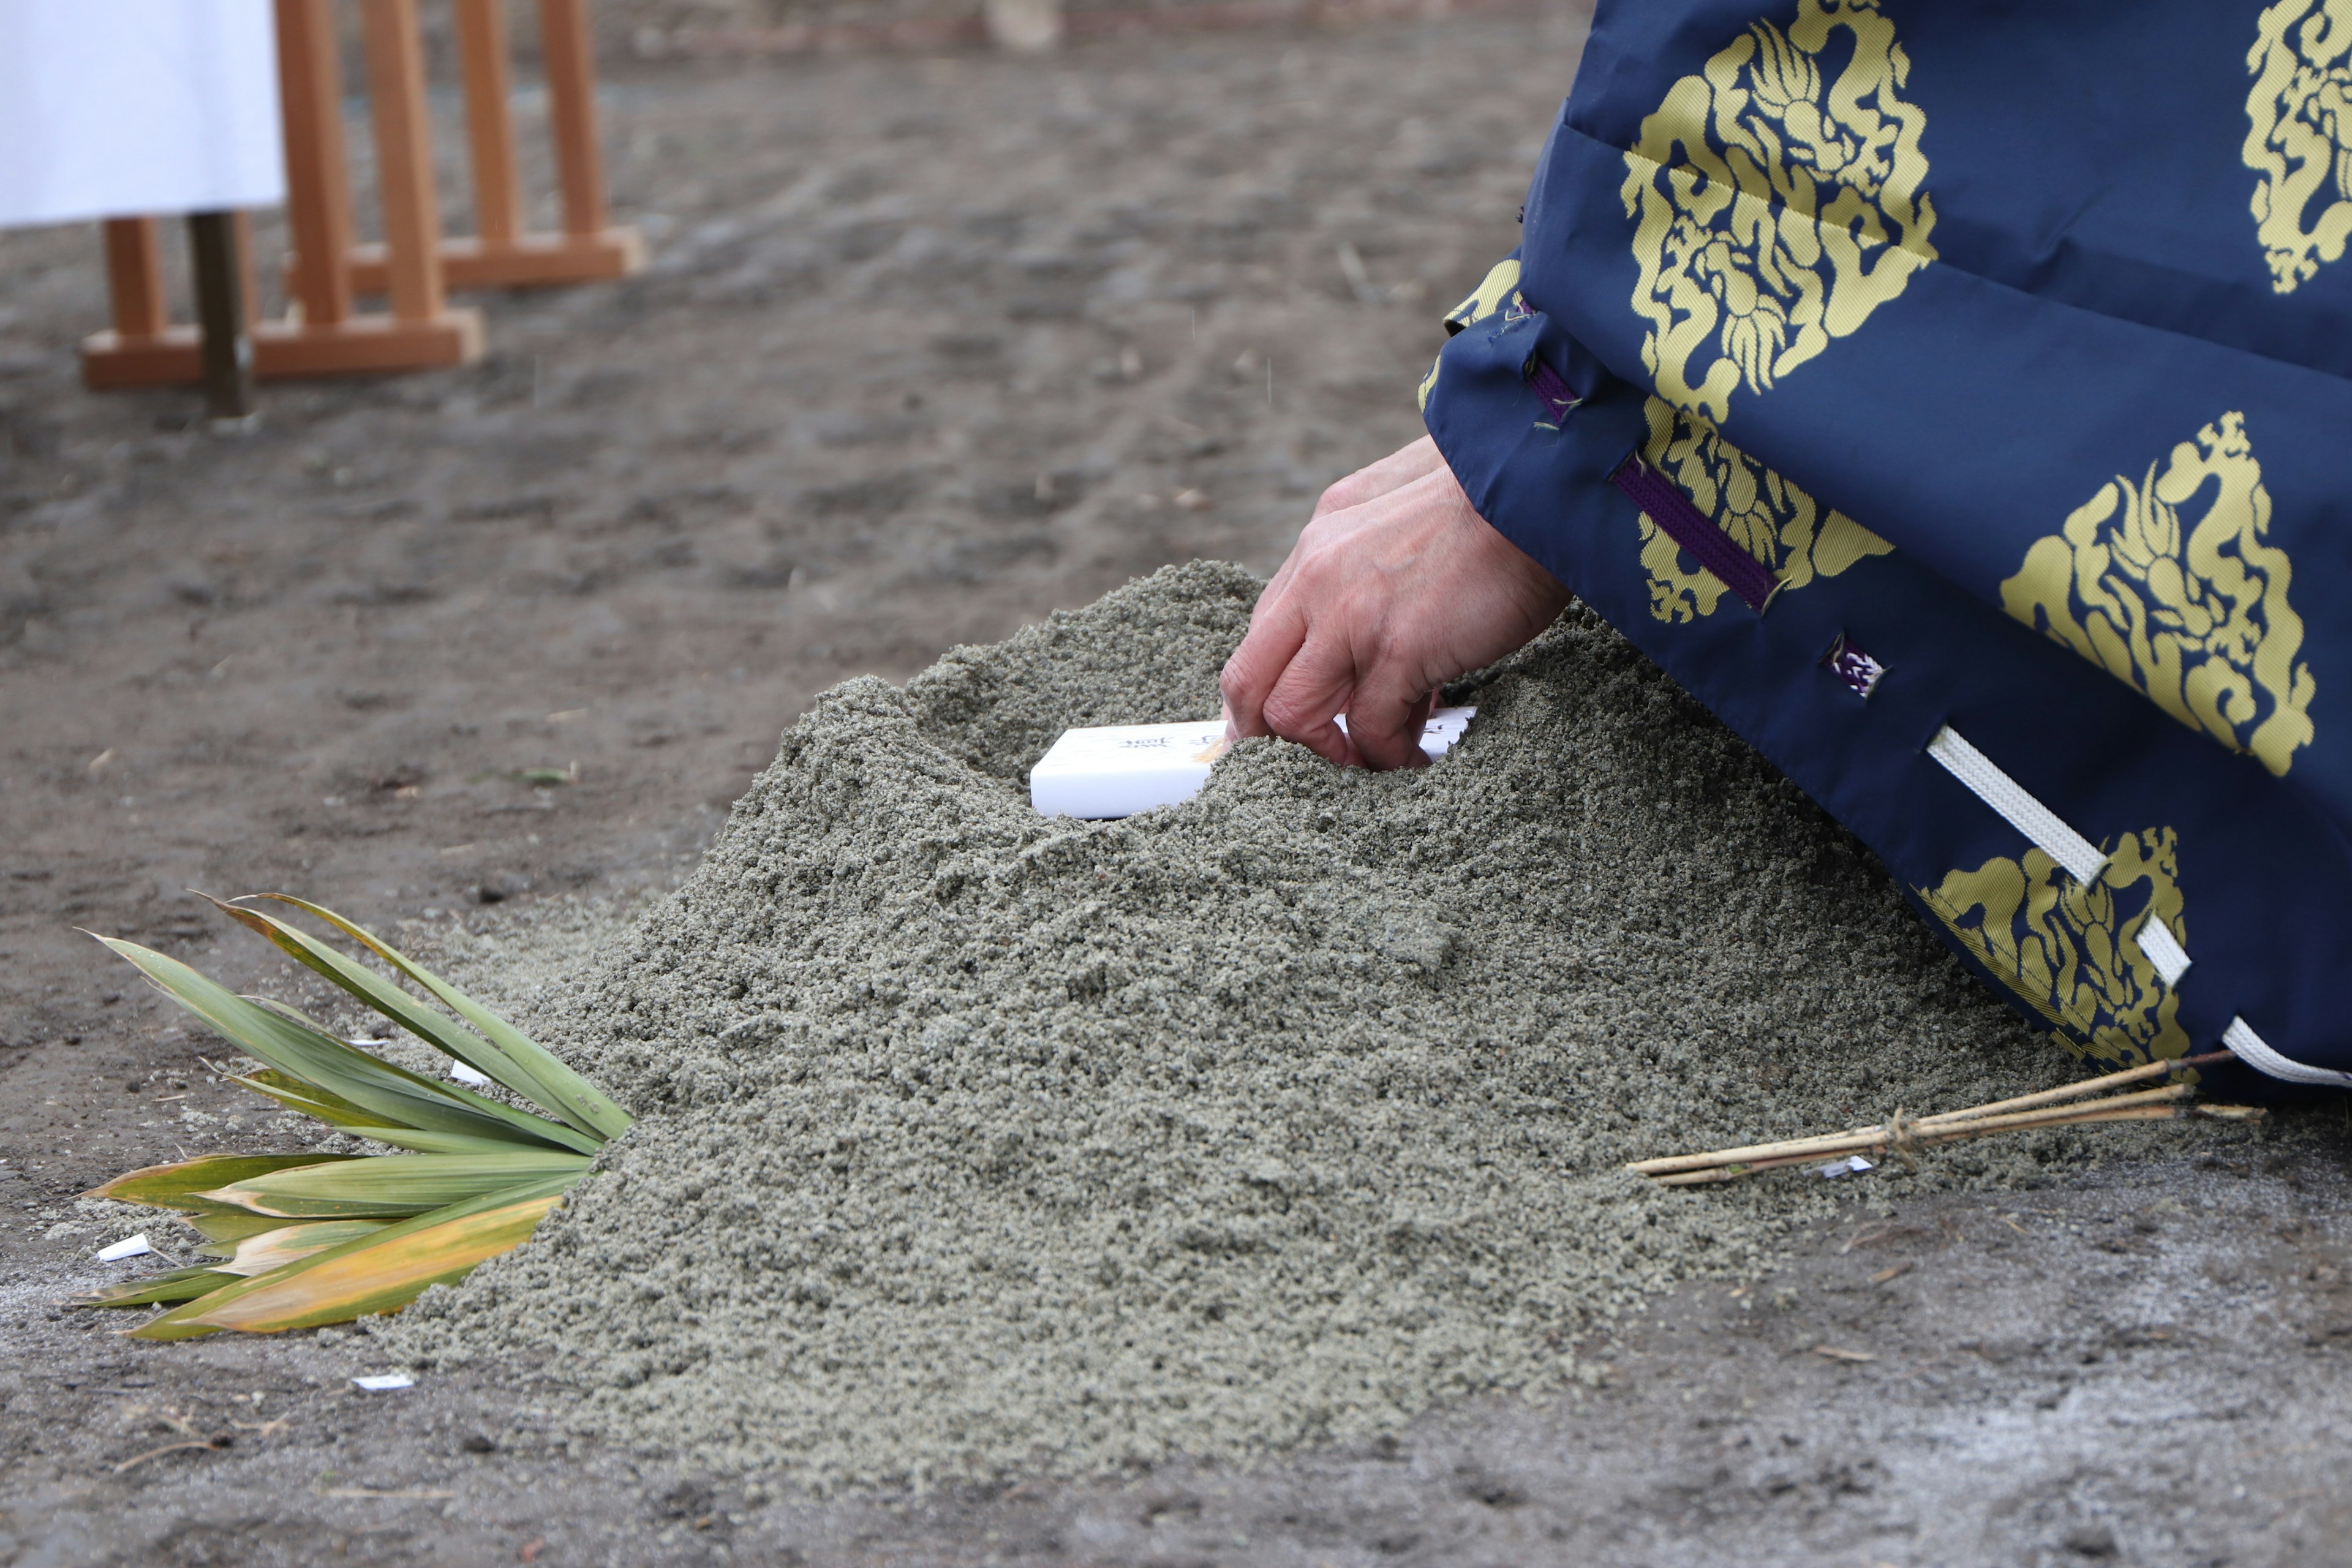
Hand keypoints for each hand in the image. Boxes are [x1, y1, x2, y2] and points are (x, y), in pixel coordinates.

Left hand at [1220, 436, 1570, 769]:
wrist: (1538, 485)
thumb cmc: (1492, 502)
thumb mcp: (1401, 513)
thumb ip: (1373, 570)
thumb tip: (1380, 643)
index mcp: (1316, 545)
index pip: (1264, 635)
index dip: (1272, 689)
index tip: (1299, 721)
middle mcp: (1315, 578)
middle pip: (1246, 681)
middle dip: (1266, 736)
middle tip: (1309, 761)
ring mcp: (1349, 616)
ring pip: (1290, 714)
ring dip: (1326, 754)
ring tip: (1368, 763)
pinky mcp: (1396, 648)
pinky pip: (1369, 729)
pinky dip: (1387, 757)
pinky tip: (1414, 758)